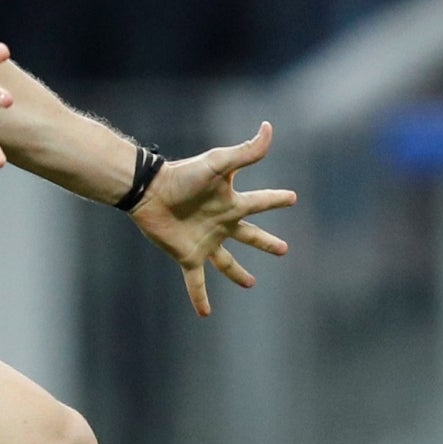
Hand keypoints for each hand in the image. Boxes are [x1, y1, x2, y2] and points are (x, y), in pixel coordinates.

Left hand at [128, 121, 295, 316]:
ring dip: (238, 273)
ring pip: (226, 262)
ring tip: (250, 284)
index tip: (292, 199)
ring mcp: (205, 241)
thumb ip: (246, 152)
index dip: (277, 201)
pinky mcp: (188, 256)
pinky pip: (196, 281)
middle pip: (249, 236)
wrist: (150, 192)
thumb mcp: (219, 163)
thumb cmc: (184, 175)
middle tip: (284, 249)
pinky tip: (205, 314)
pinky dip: (200, 297)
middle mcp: (221, 223)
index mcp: (231, 203)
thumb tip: (268, 129)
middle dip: (266, 242)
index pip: (260, 202)